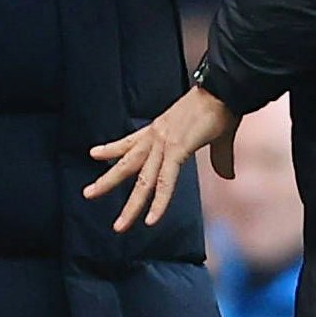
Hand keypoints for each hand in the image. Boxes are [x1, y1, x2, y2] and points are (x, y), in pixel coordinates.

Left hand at [85, 87, 239, 231]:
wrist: (226, 90)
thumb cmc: (222, 107)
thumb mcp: (217, 136)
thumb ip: (220, 158)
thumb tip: (228, 175)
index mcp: (161, 129)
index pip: (130, 141)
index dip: (112, 149)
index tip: (94, 154)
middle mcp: (157, 136)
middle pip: (127, 164)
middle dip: (107, 181)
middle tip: (88, 194)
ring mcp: (164, 143)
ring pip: (142, 180)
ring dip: (131, 206)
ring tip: (118, 226)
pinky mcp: (177, 149)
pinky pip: (165, 182)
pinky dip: (158, 203)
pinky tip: (150, 220)